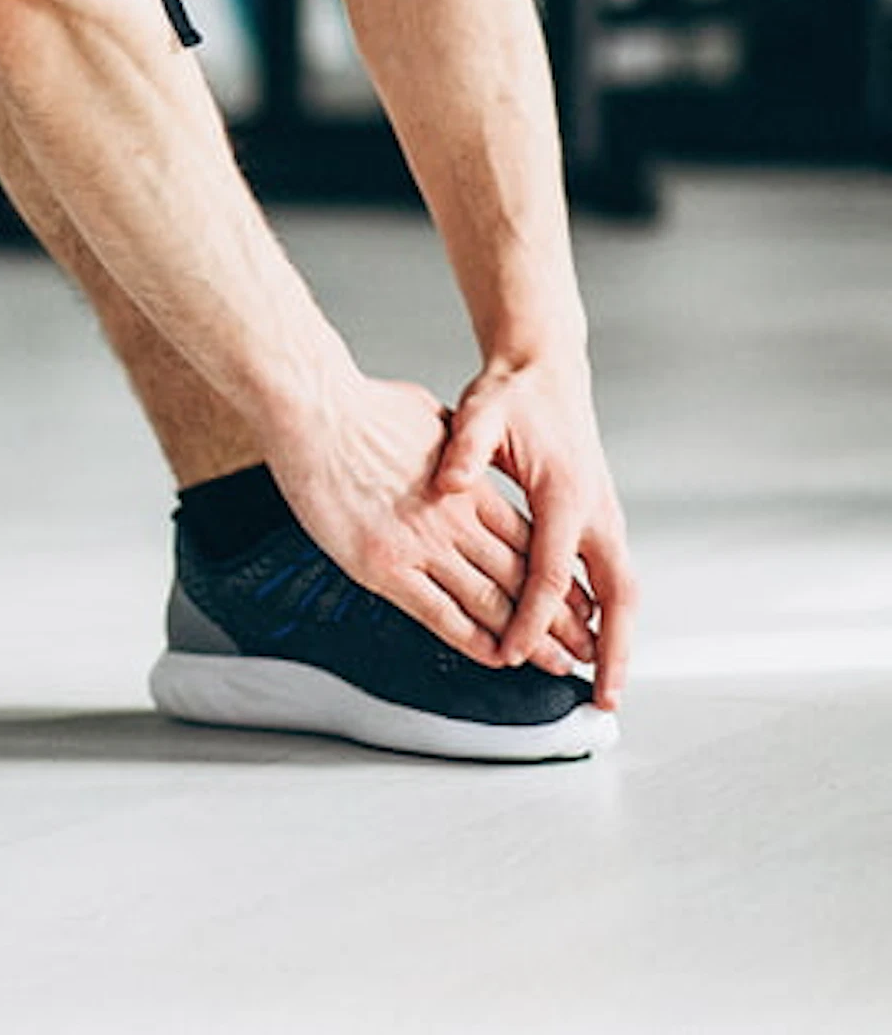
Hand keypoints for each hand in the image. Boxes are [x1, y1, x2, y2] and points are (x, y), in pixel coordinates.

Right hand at [269, 374, 562, 675]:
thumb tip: (458, 452)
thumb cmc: (357, 407)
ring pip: (491, 604)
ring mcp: (420, 547)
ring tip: (552, 662)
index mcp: (467, 489)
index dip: (558, 576)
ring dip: (527, 638)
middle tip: (583, 645)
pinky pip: (440, 615)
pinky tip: (494, 656)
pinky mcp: (383, 566)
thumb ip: (453, 447)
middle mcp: (454, 523)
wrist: (312, 411)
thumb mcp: (428, 417)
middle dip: (558, 619)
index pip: (529, 543)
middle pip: (522, 579)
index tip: (578, 599)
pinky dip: (473, 641)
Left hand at [441, 355, 636, 709]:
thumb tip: (446, 483)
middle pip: (616, 597)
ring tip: (603, 684)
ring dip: (617, 638)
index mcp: (566, 495)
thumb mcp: (483, 413)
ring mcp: (605, 517)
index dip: (531, 619)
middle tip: (603, 699)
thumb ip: (466, 450)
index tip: (512, 653)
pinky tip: (592, 639)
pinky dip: (609, 613)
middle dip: (612, 651)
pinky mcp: (600, 518)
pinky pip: (611, 576)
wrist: (546, 370)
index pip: (552, 574)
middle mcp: (596, 512)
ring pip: (621, 590)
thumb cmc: (514, 394)